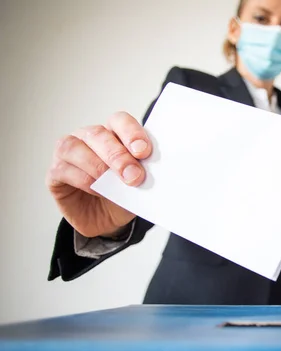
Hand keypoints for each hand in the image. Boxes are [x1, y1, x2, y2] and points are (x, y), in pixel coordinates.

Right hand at [46, 112, 151, 237]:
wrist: (107, 221)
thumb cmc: (123, 196)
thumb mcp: (139, 185)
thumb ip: (140, 172)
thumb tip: (146, 169)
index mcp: (114, 133)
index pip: (120, 121)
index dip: (131, 133)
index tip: (144, 152)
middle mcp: (89, 137)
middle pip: (98, 134)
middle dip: (118, 156)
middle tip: (134, 176)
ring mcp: (69, 152)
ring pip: (75, 147)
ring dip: (98, 166)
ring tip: (114, 184)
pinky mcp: (55, 172)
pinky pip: (64, 169)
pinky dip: (84, 180)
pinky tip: (98, 190)